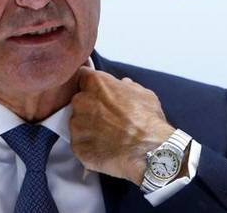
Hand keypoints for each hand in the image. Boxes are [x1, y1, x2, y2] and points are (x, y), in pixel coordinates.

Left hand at [69, 66, 174, 184]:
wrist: (149, 151)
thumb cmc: (148, 120)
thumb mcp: (144, 94)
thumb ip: (128, 86)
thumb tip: (124, 85)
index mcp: (96, 83)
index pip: (83, 76)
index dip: (92, 85)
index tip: (99, 92)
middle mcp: (81, 102)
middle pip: (79, 101)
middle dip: (90, 107)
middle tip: (107, 117)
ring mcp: (76, 125)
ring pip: (78, 123)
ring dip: (88, 127)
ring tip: (108, 135)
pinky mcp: (77, 146)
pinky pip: (80, 143)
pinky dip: (90, 146)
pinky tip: (105, 148)